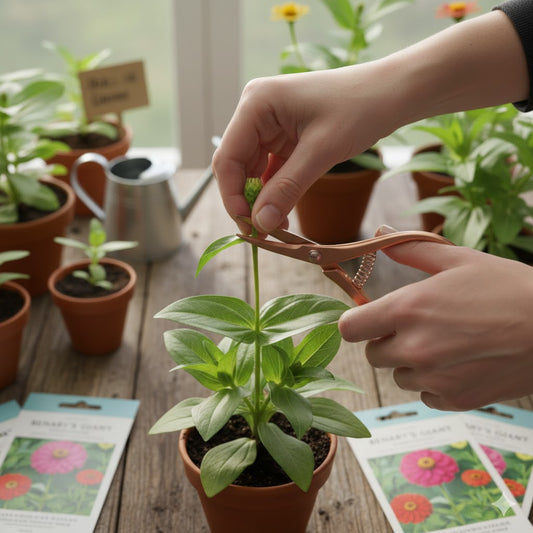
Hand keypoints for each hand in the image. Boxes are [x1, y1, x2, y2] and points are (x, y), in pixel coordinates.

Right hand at [212, 65, 399, 233]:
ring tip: (275, 227)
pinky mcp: (283, 136)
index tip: (249, 227)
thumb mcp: (321, 152)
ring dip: (261, 199)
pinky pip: (269, 169)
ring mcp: (269, 124)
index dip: (232, 197)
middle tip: (263, 232)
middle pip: (236, 166)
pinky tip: (282, 212)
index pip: (227, 159)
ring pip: (252, 171)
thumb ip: (286, 188)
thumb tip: (259, 224)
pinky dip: (274, 191)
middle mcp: (255, 112)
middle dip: (247, 200)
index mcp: (256, 104)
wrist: (391, 93)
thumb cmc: (359, 110)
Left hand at [338, 239, 532, 410]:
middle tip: (417, 327)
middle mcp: (414, 348)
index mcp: (408, 309)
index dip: (358, 321)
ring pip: (399, 375)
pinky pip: (425, 395)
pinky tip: (460, 364)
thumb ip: (411, 250)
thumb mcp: (459, 260)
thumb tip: (380, 233)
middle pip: (373, 355)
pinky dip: (435, 383)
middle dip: (386, 340)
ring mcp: (435, 379)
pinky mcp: (456, 400)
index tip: (372, 317)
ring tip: (445, 344)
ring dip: (411, 362)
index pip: (350, 328)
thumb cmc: (510, 288)